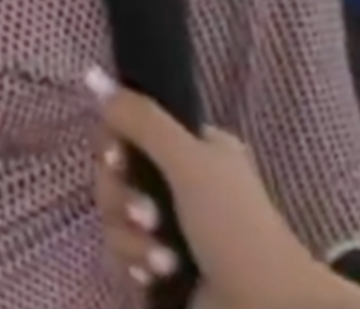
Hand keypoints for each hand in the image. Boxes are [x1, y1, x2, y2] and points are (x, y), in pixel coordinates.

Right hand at [88, 71, 359, 308]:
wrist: (265, 303)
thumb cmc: (236, 227)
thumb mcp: (192, 163)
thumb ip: (142, 120)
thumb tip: (94, 74)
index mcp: (195, 150)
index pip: (128, 133)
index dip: (114, 148)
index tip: (116, 160)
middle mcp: (180, 183)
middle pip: (114, 179)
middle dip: (124, 202)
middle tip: (150, 219)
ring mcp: (168, 226)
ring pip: (114, 220)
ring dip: (133, 241)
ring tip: (164, 260)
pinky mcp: (158, 263)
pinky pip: (121, 254)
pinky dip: (136, 264)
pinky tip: (157, 275)